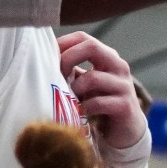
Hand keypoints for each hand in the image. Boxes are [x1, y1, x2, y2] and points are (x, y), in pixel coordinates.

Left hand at [58, 32, 147, 154]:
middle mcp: (118, 67)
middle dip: (67, 59)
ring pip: (93, 77)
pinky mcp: (124, 106)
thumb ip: (71, 69)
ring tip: (69, 99)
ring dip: (74, 88)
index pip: (83, 38)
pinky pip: (97, 102)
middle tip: (57, 75)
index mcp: (107, 57)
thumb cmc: (100, 102)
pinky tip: (80, 112)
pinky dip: (84, 107)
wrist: (125, 129)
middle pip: (92, 47)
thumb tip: (41, 60)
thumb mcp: (85, 82)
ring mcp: (124, 86)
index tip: (47, 58)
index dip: (62, 43)